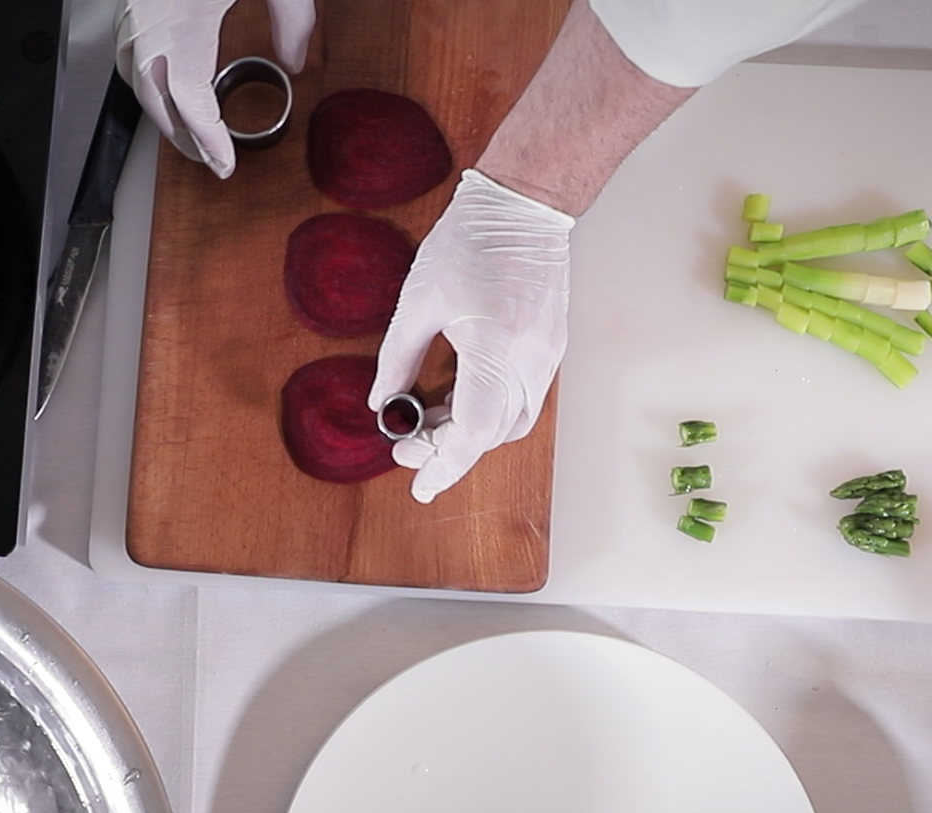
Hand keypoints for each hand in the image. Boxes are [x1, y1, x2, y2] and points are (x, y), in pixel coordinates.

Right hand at [115, 0, 314, 177]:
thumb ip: (292, 20)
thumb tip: (295, 61)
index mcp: (184, 20)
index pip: (189, 98)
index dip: (206, 139)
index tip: (223, 164)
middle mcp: (151, 19)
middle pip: (154, 99)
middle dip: (180, 136)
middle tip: (209, 158)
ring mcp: (134, 10)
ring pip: (133, 77)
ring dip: (159, 109)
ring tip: (188, 129)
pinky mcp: (130, 0)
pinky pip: (127, 50)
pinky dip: (145, 77)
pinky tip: (166, 83)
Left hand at [370, 169, 575, 503]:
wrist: (523, 206)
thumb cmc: (468, 243)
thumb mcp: (418, 300)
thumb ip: (397, 358)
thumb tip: (381, 404)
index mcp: (496, 347)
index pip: (474, 430)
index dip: (445, 465)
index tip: (421, 487)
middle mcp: (530, 359)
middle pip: (492, 434)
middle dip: (449, 450)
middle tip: (406, 447)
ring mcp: (547, 355)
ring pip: (510, 422)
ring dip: (470, 433)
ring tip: (429, 420)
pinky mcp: (550, 348)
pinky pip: (521, 399)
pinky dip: (488, 411)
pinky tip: (456, 398)